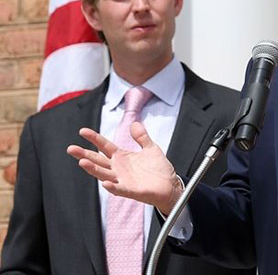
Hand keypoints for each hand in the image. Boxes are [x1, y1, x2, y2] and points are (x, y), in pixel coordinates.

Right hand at [67, 122, 182, 214]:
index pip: (104, 146)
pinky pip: (119, 189)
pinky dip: (112, 187)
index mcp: (122, 157)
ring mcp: (123, 180)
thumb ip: (141, 137)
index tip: (82, 131)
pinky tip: (105, 183)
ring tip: (82, 162)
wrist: (169, 186)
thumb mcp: (151, 148)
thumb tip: (134, 123)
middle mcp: (118, 169)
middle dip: (84, 154)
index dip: (94, 139)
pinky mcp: (131, 191)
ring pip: (104, 174)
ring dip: (93, 169)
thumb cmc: (158, 169)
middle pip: (98, 160)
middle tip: (71, 148)